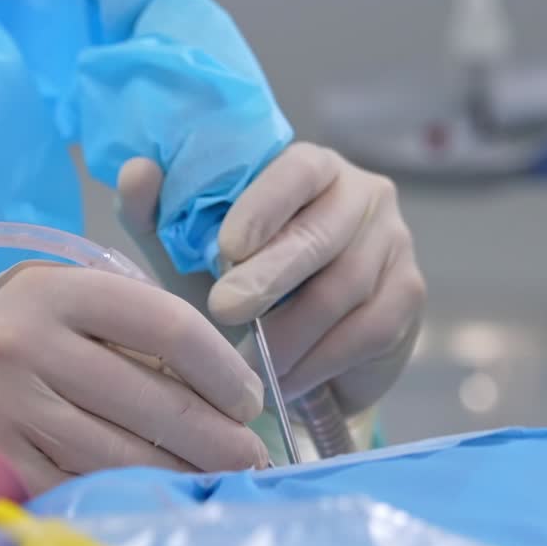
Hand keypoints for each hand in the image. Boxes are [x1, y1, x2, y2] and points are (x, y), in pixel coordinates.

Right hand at [0, 261, 268, 500]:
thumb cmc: (4, 330)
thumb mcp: (56, 292)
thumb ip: (126, 312)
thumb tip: (217, 367)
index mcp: (54, 290)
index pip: (164, 324)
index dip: (220, 367)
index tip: (248, 397)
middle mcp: (23, 346)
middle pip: (150, 400)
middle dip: (216, 435)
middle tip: (250, 454)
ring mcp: (0, 412)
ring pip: (121, 454)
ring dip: (183, 473)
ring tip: (222, 478)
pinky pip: (79, 488)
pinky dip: (128, 495)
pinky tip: (160, 495)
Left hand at [118, 143, 425, 415]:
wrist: (296, 342)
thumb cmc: (237, 281)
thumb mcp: (189, 248)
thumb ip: (158, 210)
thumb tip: (138, 171)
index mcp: (311, 166)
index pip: (295, 171)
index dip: (264, 206)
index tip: (226, 247)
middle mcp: (363, 193)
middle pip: (322, 233)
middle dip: (272, 276)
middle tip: (224, 310)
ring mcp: (393, 241)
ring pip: (346, 286)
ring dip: (292, 332)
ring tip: (250, 363)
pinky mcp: (408, 293)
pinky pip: (369, 328)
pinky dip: (322, 360)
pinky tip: (288, 380)